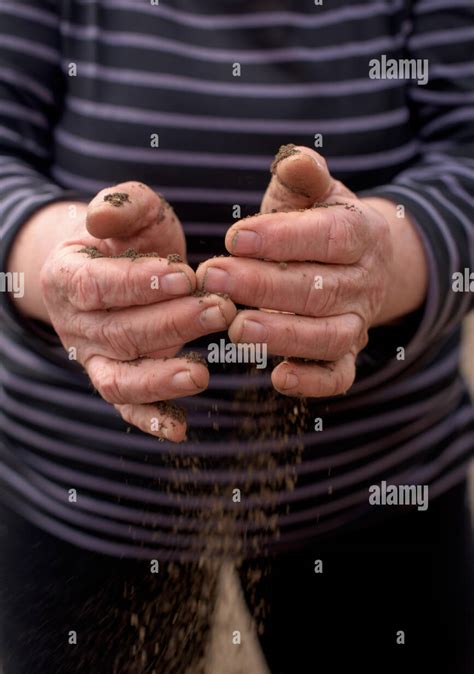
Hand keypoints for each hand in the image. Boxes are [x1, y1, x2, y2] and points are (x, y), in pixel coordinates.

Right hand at [40, 181, 235, 439]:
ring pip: (120, 378)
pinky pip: (128, 408)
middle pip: (118, 333)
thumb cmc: (130, 238)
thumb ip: (123, 206)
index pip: (98, 286)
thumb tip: (103, 218)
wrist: (116, 270)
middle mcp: (77, 325)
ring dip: (160, 378)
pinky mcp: (118, 383)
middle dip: (171, 324)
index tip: (186, 276)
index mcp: (68, 277)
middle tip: (219, 310)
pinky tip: (180, 429)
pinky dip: (151, 421)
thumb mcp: (131, 212)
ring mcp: (95, 360)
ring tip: (201, 373)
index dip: (139, 284)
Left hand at [197, 145, 426, 397]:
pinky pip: (339, 376)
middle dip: (263, 285)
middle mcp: (364, 282)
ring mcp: (358, 323)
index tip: (234, 238)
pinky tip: (278, 378)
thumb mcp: (314, 194)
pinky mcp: (347, 356)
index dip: (283, 239)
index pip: (329, 236)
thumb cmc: (319, 222)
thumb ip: (303, 178)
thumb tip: (294, 159)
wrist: (360, 263)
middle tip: (213, 279)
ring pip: (330, 335)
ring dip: (283, 335)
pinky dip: (314, 382)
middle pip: (319, 289)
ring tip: (236, 328)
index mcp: (360, 233)